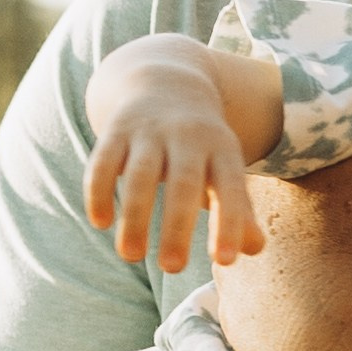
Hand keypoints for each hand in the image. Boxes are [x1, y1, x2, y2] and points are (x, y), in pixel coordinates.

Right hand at [85, 48, 266, 270]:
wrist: (165, 81)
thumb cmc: (200, 144)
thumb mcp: (225, 168)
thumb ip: (239, 210)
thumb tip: (253, 250)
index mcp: (221, 148)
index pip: (230, 187)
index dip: (229, 222)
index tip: (224, 261)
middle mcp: (186, 136)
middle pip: (183, 183)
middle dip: (177, 227)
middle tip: (173, 268)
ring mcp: (148, 131)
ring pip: (140, 175)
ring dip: (134, 216)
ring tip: (131, 256)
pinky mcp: (115, 130)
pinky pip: (102, 162)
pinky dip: (98, 191)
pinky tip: (100, 223)